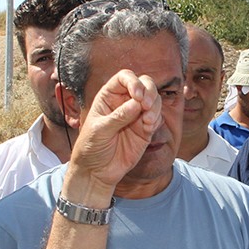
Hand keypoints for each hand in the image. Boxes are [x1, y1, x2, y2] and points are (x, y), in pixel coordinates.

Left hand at [68, 70, 160, 191]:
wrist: (96, 171)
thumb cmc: (91, 148)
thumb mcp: (99, 131)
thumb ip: (118, 117)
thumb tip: (137, 103)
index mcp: (108, 96)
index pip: (124, 78)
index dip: (133, 82)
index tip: (137, 96)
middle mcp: (124, 102)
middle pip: (145, 84)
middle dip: (150, 91)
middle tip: (146, 105)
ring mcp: (136, 115)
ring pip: (154, 100)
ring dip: (155, 107)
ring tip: (147, 122)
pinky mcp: (145, 129)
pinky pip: (157, 118)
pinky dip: (156, 121)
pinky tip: (147, 129)